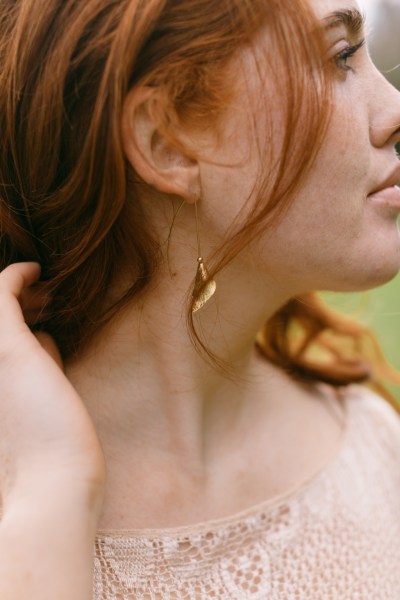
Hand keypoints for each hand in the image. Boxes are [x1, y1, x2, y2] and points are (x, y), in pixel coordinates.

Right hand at [0, 263, 105, 507]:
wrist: (53, 483)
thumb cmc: (55, 453)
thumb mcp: (43, 402)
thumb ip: (43, 366)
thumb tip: (48, 336)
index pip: (7, 336)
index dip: (24, 322)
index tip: (42, 315)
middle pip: (3, 323)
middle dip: (19, 305)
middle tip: (45, 299)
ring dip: (19, 293)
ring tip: (45, 291)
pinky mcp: (7, 346)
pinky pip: (3, 291)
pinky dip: (17, 276)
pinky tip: (38, 270)